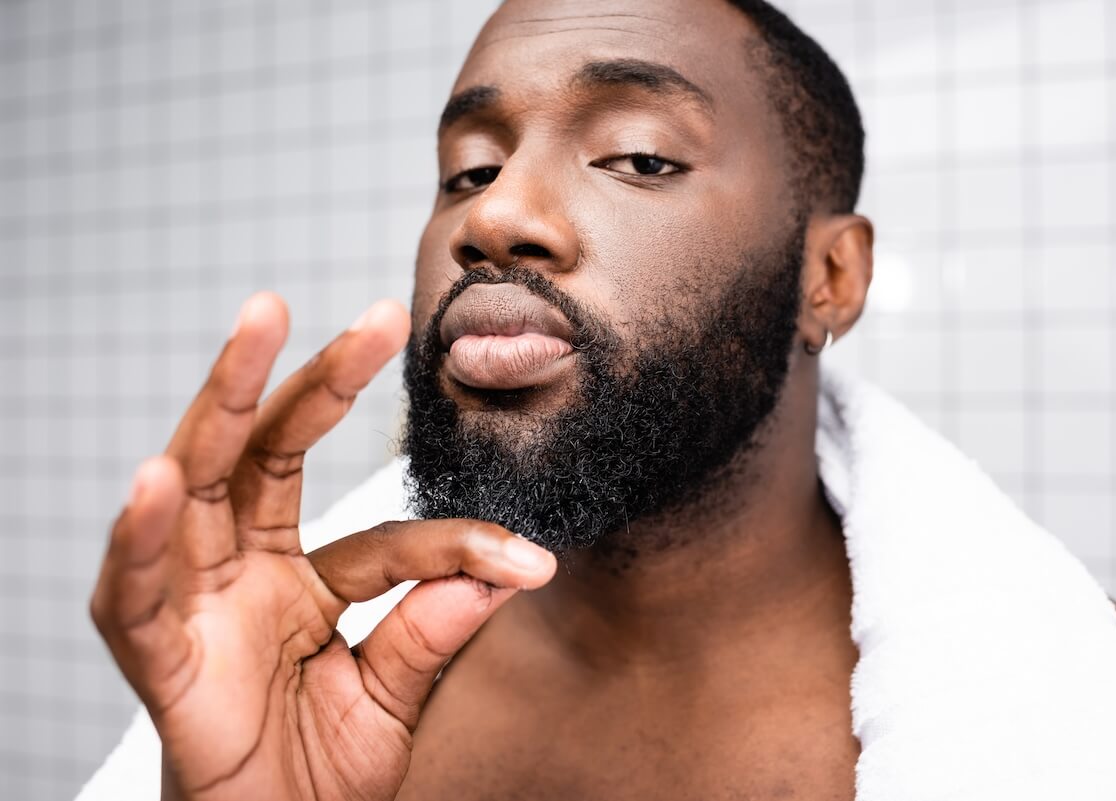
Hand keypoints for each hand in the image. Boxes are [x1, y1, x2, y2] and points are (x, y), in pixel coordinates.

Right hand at [90, 293, 556, 800]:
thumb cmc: (321, 778)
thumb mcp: (393, 698)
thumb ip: (432, 633)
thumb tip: (504, 571)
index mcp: (302, 582)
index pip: (382, 538)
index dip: (455, 544)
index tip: (530, 559)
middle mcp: (246, 573)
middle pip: (273, 456)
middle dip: (318, 381)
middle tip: (378, 315)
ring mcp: (201, 605)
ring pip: (200, 485)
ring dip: (224, 402)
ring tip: (262, 323)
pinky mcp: (159, 658)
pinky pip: (138, 594)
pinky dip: (140, 539)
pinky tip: (154, 480)